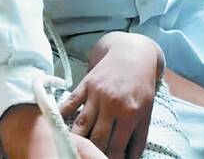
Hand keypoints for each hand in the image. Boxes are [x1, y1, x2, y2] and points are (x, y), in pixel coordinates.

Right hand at [59, 32, 161, 158]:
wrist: (133, 54)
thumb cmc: (141, 85)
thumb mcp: (147, 111)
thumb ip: (139, 138)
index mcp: (130, 112)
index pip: (115, 147)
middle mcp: (112, 103)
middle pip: (96, 138)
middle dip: (92, 153)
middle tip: (88, 157)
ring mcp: (97, 93)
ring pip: (80, 125)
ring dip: (75, 140)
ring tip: (72, 150)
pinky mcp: (86, 84)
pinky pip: (70, 102)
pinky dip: (61, 115)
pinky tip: (56, 128)